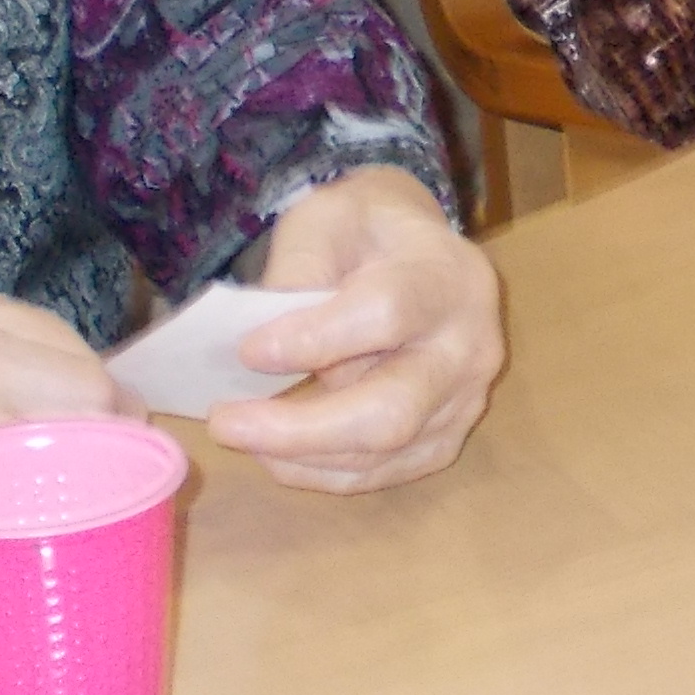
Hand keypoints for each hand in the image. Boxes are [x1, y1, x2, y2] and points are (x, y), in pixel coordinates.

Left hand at [0, 275, 120, 579]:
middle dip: (110, 421)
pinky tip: (30, 380)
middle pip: (91, 379)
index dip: (122, 460)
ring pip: (64, 339)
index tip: (131, 488)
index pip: (87, 425)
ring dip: (80, 380)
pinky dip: (39, 348)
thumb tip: (28, 613)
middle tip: (104, 460)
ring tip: (75, 423)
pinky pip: (22, 316)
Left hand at [214, 166, 504, 491]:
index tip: (247, 351)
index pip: (385, 315)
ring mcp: (465, 401)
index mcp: (446, 276)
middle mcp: (470, 346)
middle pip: (391, 409)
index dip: (314, 339)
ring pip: (383, 453)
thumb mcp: (325, 221)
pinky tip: (276, 454)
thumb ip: (297, 275)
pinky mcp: (447, 438)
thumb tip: (262, 355)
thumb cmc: (365, 231)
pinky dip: (321, 472)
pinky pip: (382, 474)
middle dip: (300, 429)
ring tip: (240, 434)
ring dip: (300, 456)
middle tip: (224, 422)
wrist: (421, 254)